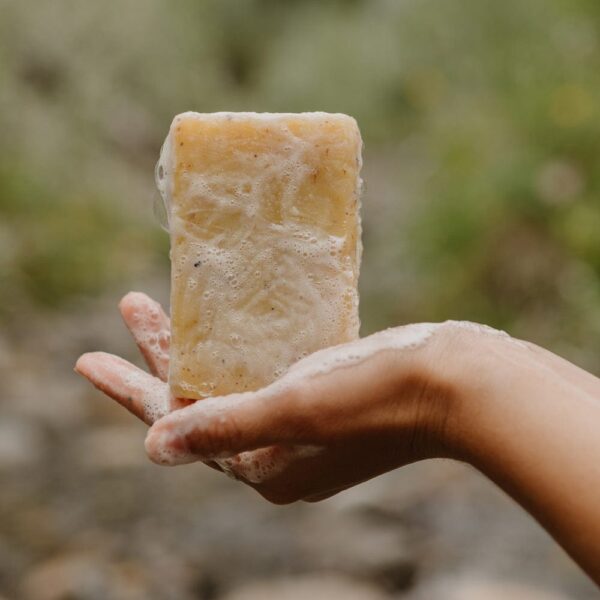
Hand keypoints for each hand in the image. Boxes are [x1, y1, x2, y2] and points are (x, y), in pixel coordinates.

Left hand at [75, 292, 454, 503]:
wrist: (458, 383)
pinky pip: (263, 371)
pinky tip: (228, 320)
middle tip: (129, 305)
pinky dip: (237, 346)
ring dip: (196, 345)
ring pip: (230, 380)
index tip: (87, 357)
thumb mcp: (294, 409)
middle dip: (160, 356)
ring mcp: (304, 424)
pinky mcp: (326, 397)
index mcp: (263, 464)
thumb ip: (226, 426)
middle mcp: (278, 451)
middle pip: (200, 400)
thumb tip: (153, 449)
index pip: (178, 425)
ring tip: (163, 306)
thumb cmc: (378, 396)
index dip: (129, 390)